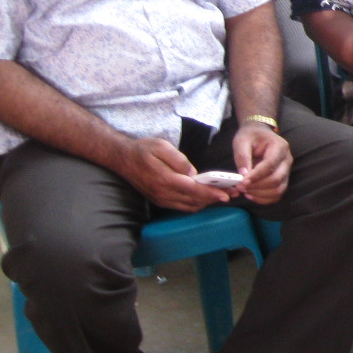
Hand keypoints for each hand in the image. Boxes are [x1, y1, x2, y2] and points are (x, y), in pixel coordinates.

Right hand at [115, 137, 229, 211]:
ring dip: (205, 203)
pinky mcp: (159, 200)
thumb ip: (179, 160)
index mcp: (164, 179)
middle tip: (231, 194)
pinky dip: (194, 203)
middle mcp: (162, 193)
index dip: (210, 193)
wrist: (121, 158)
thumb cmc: (143, 149)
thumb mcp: (162, 146)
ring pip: (188, 206)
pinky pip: (180, 206)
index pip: (193, 190)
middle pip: (193, 201)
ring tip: (221, 195)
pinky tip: (204, 197)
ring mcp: (160, 199)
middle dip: (213, 199)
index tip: (225, 194)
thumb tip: (193, 173)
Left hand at [232, 121, 291, 204]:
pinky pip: (278, 194)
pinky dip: (265, 199)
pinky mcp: (283, 179)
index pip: (270, 165)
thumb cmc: (251, 136)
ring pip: (279, 190)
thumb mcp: (242, 141)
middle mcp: (287, 159)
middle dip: (257, 186)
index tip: (241, 182)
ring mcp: (287, 171)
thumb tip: (244, 176)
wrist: (259, 134)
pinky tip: (252, 195)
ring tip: (245, 191)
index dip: (256, 176)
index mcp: (279, 146)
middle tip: (240, 187)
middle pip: (276, 179)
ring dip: (260, 195)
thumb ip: (242, 157)